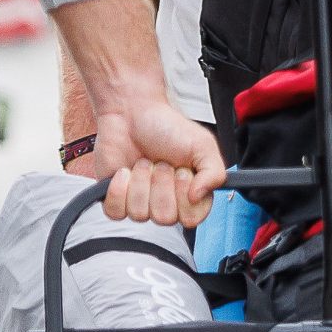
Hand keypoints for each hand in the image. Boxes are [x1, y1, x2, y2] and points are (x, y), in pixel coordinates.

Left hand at [88, 95, 225, 227]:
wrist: (132, 113)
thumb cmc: (167, 127)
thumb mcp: (203, 145)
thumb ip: (215, 173)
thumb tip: (199, 197)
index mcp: (191, 194)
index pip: (191, 218)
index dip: (184, 196)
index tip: (182, 172)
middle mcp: (167, 202)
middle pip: (164, 217)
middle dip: (161, 184)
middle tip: (161, 162)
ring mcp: (141, 203)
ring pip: (140, 214)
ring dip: (141, 181)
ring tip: (144, 162)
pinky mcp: (117, 200)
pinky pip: (117, 212)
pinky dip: (119, 189)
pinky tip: (125, 171)